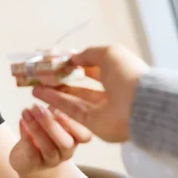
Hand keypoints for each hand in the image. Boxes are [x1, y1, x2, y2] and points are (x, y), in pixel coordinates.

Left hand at [9, 104, 91, 175]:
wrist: (30, 160)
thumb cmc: (45, 134)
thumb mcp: (53, 120)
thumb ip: (57, 107)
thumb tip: (55, 83)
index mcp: (75, 138)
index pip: (84, 135)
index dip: (74, 123)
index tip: (61, 107)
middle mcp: (67, 151)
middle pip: (66, 142)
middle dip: (51, 123)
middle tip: (37, 107)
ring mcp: (51, 159)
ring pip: (48, 147)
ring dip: (36, 128)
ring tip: (25, 111)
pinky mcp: (34, 164)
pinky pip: (32, 151)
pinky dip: (25, 135)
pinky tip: (20, 121)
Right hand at [32, 44, 149, 141]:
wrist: (142, 105)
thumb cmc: (128, 74)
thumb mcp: (109, 53)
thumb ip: (88, 54)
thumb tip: (73, 57)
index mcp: (117, 74)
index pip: (92, 70)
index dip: (75, 66)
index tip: (57, 63)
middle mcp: (110, 93)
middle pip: (81, 87)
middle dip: (61, 81)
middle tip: (43, 75)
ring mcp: (101, 109)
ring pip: (73, 99)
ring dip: (54, 92)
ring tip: (35, 85)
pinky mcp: (93, 123)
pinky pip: (70, 110)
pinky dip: (55, 101)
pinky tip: (39, 93)